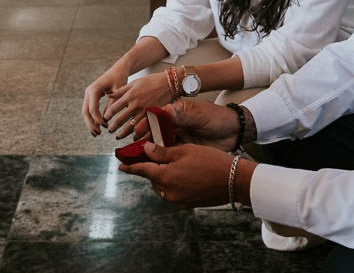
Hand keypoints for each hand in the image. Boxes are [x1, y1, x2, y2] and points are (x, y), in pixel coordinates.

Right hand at [82, 63, 131, 135]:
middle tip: (98, 134)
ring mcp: (88, 95)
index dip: (98, 119)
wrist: (118, 69)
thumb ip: (113, 105)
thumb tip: (107, 119)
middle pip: (85, 111)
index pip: (93, 108)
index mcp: (94, 89)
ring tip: (97, 134)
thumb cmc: (120, 78)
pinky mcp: (91, 97)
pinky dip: (92, 119)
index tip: (106, 126)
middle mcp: (88, 92)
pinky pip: (89, 110)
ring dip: (90, 123)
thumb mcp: (118, 92)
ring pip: (86, 112)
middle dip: (91, 124)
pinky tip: (98, 127)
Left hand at [103, 72, 173, 138]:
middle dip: (113, 127)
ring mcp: (145, 112)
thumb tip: (107, 95)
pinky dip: (138, 135)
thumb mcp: (134, 83)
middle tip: (110, 130)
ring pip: (131, 127)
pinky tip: (134, 137)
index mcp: (130, 95)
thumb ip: (120, 91)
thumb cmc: (151, 82)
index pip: (114, 108)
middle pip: (120, 120)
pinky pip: (143, 129)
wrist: (169, 84)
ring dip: (123, 133)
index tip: (105, 118)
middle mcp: (136, 105)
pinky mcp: (153, 117)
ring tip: (118, 136)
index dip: (108, 115)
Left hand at [119, 142, 235, 208]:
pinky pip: (173, 192)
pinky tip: (185, 173)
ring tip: (175, 163)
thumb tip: (145, 149)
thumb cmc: (210, 161)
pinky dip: (173, 183)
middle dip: (152, 167)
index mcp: (165, 177)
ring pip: (163, 186)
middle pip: (153, 178)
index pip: (142, 170)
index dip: (130, 166)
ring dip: (163, 175)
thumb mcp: (183, 151)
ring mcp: (178, 200)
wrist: (233, 180)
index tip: (120, 165)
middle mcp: (169, 192)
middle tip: (156, 155)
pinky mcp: (188, 204)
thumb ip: (162, 152)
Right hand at [138, 100, 239, 151]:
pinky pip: (169, 154)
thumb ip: (181, 115)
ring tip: (140, 159)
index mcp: (175, 112)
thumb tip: (164, 110)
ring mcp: (178, 137)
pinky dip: (162, 159)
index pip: (156, 117)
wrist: (234, 132)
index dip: (146, 124)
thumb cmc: (217, 118)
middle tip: (134, 149)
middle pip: (155, 132)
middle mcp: (174, 124)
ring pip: (160, 145)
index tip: (138, 132)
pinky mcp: (184, 150)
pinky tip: (155, 164)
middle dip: (144, 140)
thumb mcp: (199, 114)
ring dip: (151, 151)